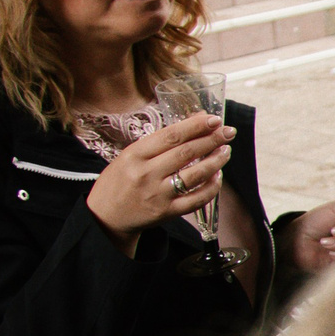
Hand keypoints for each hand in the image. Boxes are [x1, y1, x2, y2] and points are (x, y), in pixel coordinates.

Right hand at [85, 113, 232, 249]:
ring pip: (195, 175)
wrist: (105, 216)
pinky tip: (217, 176)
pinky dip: (211, 187)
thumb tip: (194, 122)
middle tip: (228, 132)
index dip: (195, 126)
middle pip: (186, 153)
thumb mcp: (129, 155)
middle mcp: (146, 174)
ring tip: (226, 151)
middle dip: (212, 139)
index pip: (170, 136)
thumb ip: (159, 142)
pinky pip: (197, 199)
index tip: (213, 119)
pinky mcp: (167, 212)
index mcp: (135, 155)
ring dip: (216, 161)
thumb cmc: (119, 181)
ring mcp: (158, 195)